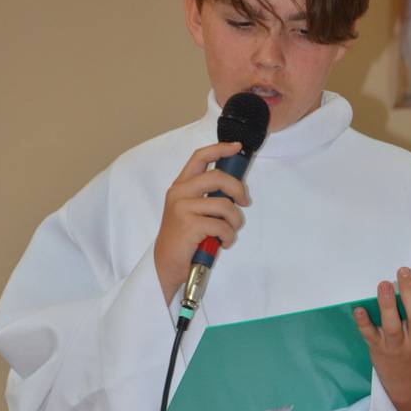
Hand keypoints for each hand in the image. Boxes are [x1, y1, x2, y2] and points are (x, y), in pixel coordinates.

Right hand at [154, 141, 249, 304]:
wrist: (166, 264)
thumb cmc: (184, 238)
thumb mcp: (191, 210)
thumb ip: (206, 196)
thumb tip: (235, 188)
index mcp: (180, 186)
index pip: (199, 157)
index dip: (220, 149)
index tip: (236, 146)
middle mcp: (179, 193)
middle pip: (217, 177)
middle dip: (238, 188)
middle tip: (244, 202)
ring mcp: (182, 208)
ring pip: (224, 204)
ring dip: (234, 221)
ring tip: (230, 231)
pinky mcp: (189, 225)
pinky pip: (222, 225)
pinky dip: (228, 236)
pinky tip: (223, 242)